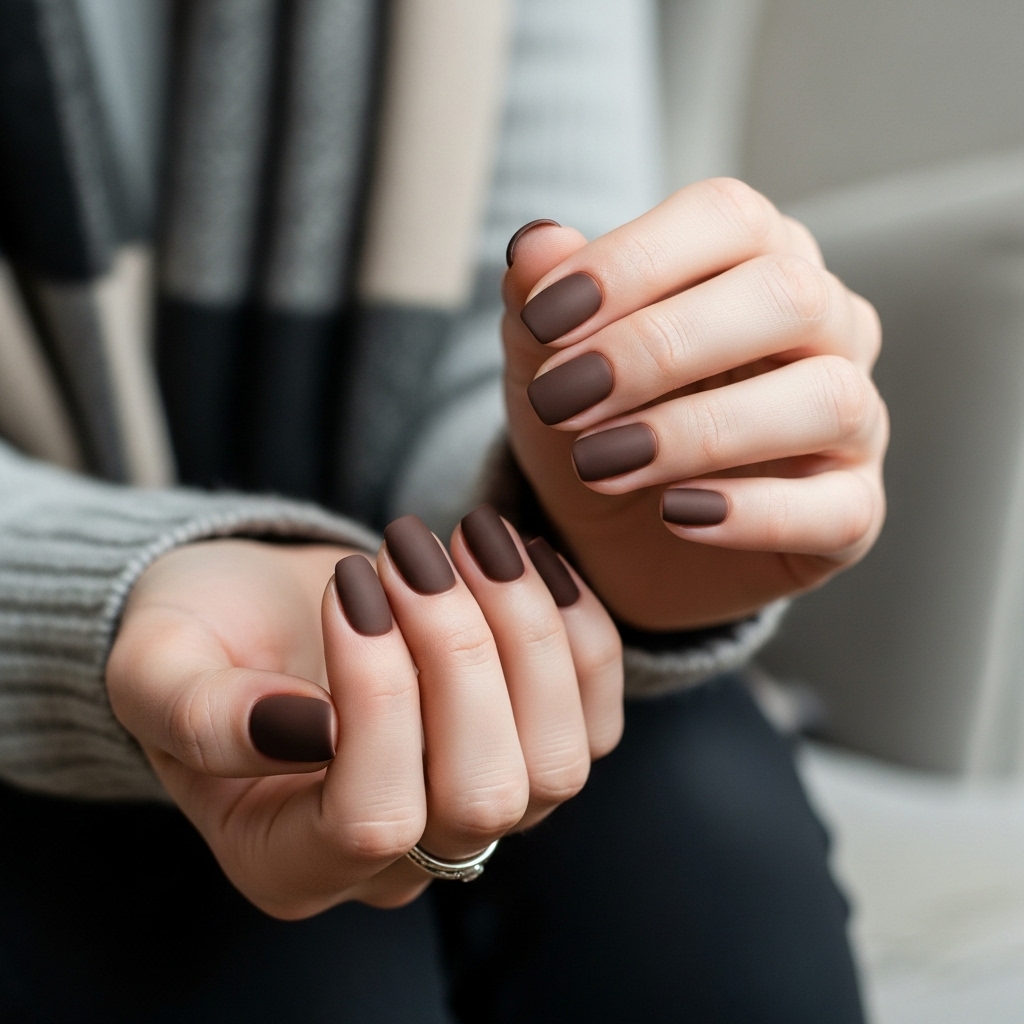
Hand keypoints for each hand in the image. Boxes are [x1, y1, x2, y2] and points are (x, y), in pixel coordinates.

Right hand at [106, 510, 620, 918]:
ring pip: (558, 764)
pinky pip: (597, 719)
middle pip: (481, 798)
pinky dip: (580, 632)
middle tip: (409, 548)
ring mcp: (478, 809)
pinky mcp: (532, 746)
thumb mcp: (155, 665)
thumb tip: (306, 731)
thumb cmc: (201, 637)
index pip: (370, 820)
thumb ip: (199, 713)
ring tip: (470, 536)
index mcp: (290, 859)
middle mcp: (402, 860)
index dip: (377, 698)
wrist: (264, 609)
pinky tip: (526, 557)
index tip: (349, 580)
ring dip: (525, 633)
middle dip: (459, 654)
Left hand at [503, 179, 887, 629]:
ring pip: (827, 400)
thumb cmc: (593, 420)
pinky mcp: (851, 507)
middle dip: (661, 347)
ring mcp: (853, 419)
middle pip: (788, 297)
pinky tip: (675, 515)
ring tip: (600, 465)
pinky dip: (754, 513)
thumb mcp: (548, 361)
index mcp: (756, 257)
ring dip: (700, 432)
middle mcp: (824, 325)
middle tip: (562, 400)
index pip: (727, 217)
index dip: (634, 261)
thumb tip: (535, 243)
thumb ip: (540, 300)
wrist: (612, 532)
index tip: (543, 319)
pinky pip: (838, 508)